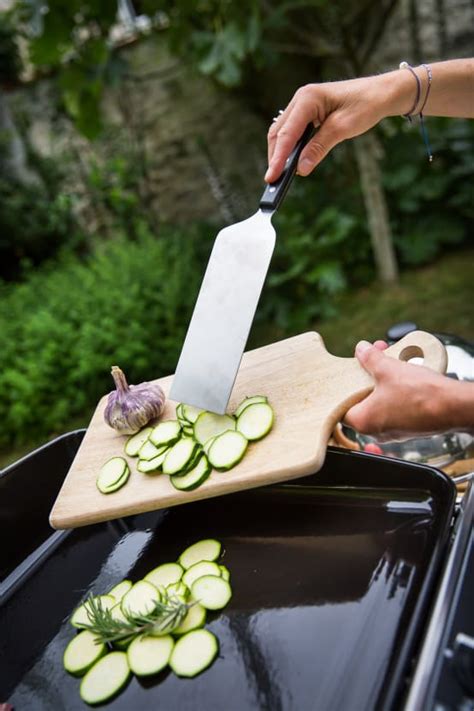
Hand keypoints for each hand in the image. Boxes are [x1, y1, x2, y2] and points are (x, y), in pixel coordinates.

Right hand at [265, 59, 473, 181]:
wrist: (381, 93)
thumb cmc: (366, 105)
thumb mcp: (343, 128)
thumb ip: (319, 147)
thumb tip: (301, 169)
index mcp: (308, 98)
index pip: (287, 133)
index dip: (278, 158)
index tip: (271, 177)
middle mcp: (301, 99)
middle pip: (279, 133)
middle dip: (275, 157)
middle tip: (274, 181)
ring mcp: (303, 104)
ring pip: (283, 133)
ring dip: (281, 153)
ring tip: (281, 175)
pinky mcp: (308, 112)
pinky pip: (292, 131)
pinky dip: (290, 148)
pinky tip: (292, 162)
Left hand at [344, 340, 473, 441]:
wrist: (454, 407)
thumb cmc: (420, 394)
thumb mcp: (388, 369)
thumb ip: (370, 359)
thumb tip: (361, 349)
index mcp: (363, 421)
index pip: (341, 406)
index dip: (345, 386)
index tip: (351, 372)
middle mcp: (376, 430)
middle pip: (362, 400)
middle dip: (368, 375)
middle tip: (375, 358)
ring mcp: (394, 430)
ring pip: (381, 402)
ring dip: (383, 381)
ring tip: (392, 361)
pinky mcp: (409, 427)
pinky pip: (396, 407)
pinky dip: (396, 391)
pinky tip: (404, 375)